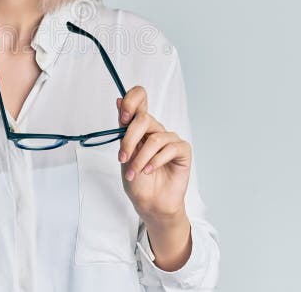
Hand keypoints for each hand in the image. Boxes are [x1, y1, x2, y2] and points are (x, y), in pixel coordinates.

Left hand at [116, 86, 190, 220]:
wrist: (149, 203)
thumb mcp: (125, 153)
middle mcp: (156, 129)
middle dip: (129, 139)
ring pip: (154, 138)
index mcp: (140, 126)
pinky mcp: (182, 150)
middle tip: (123, 158)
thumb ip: (123, 128)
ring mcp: (170, 139)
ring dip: (140, 158)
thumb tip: (118, 100)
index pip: (140, 98)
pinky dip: (155, 162)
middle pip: (144, 118)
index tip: (123, 116)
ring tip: (134, 173)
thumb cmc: (137, 180)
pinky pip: (169, 149)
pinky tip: (149, 171)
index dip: (132, 100)